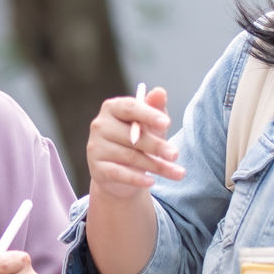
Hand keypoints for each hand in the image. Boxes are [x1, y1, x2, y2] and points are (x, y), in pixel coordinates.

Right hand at [86, 87, 182, 213]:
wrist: (121, 173)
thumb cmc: (139, 141)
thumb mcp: (150, 125)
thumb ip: (155, 108)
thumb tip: (160, 91)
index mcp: (112, 108)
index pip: (129, 108)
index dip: (148, 114)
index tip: (167, 122)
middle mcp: (100, 125)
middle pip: (132, 136)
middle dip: (157, 146)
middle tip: (175, 154)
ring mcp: (95, 147)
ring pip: (130, 157)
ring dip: (156, 166)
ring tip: (177, 173)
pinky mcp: (96, 169)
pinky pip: (120, 173)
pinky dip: (137, 178)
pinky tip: (151, 181)